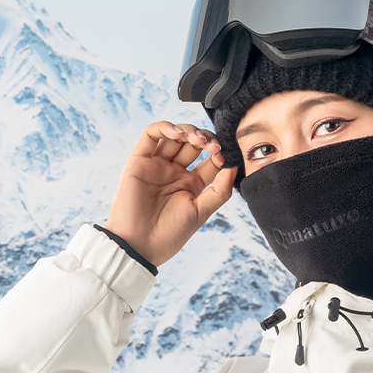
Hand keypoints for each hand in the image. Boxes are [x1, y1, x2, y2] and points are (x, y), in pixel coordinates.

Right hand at [104, 121, 237, 266]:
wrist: (139, 245)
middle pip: (193, 143)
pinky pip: (150, 135)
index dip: (219, 153)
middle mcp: (174, 172)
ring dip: (188, 131)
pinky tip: (177, 133)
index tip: (223, 156)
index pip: (209, 159)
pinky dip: (165, 127)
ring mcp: (157, 165)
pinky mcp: (139, 161)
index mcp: (191, 184)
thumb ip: (219, 191)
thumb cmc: (169, 235)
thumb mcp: (201, 212)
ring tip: (197, 140)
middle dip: (206, 138)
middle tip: (212, 145)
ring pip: (174, 135)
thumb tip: (233, 168)